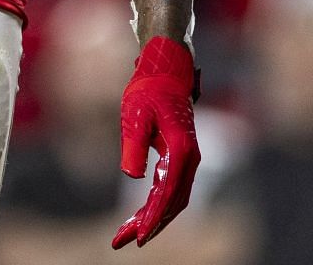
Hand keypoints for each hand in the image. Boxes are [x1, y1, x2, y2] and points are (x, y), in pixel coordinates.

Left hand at [112, 36, 200, 248]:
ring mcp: (188, 159)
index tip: (138, 237)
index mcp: (182, 150)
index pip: (167, 193)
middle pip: (172, 202)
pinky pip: (170, 188)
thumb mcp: (134, 115)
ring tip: (126, 234)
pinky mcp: (180, 158)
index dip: (153, 217)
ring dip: (152, 218)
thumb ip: (135, 146)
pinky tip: (138, 215)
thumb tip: (133, 176)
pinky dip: (155, 204)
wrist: (165, 70)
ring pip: (173, 199)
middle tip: (122, 241)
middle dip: (149, 224)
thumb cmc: (148, 90)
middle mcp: (190, 158)